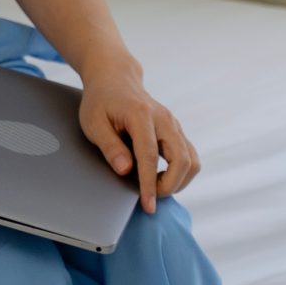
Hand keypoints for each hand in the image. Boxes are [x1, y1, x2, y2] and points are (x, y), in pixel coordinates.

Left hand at [76, 63, 199, 213]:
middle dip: (170, 185)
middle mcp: (164, 119)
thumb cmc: (101, 101)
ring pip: (192, 160)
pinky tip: (162, 178)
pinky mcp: (176, 131)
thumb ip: (110, 146)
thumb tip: (125, 170)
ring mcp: (173, 124)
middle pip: (182, 159)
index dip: (149, 184)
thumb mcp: (94, 123)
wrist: (115, 78)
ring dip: (179, 181)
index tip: (147, 205)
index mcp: (141, 115)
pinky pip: (190, 156)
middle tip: (149, 197)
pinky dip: (181, 173)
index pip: (149, 156)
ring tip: (155, 187)